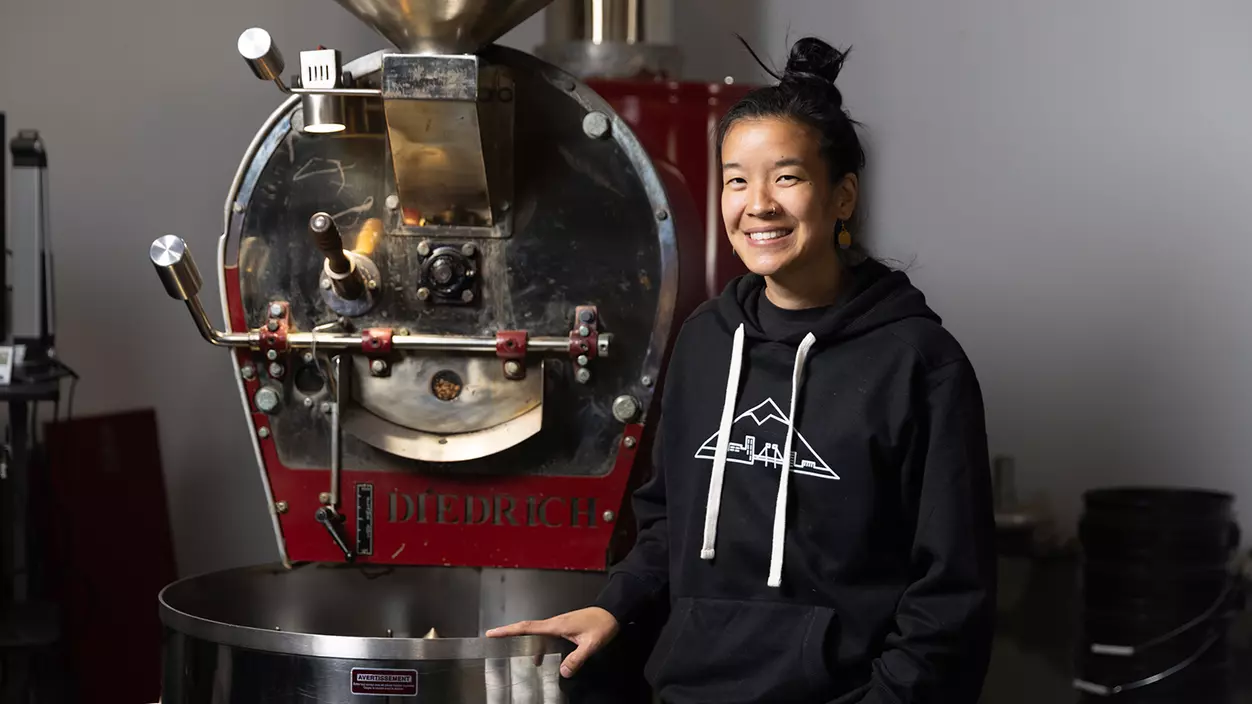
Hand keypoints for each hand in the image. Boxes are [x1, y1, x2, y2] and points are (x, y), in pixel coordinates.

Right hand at [485, 607, 619, 677]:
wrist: (612, 612)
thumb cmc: (602, 624)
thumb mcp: (591, 644)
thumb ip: (577, 658)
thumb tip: (562, 672)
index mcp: (556, 625)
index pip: (527, 628)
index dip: (508, 630)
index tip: (492, 632)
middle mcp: (554, 623)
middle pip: (526, 629)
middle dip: (509, 633)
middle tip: (492, 639)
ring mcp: (558, 625)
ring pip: (535, 634)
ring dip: (522, 641)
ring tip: (511, 652)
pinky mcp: (563, 628)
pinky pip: (544, 637)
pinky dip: (537, 646)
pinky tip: (538, 659)